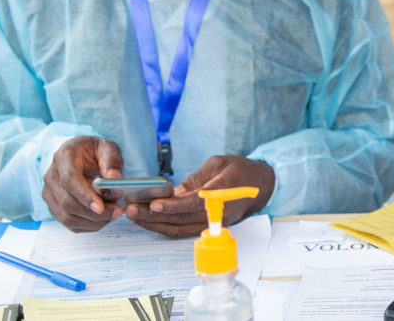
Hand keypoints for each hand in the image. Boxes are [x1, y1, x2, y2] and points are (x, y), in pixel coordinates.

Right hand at [42, 136, 123, 232]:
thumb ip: (112, 161)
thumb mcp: (107, 147)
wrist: (79, 153)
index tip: (101, 207)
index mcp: (63, 157)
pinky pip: (68, 222)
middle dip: (93, 213)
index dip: (84, 196)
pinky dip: (87, 225)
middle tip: (117, 212)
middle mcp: (51, 176)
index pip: (69, 181)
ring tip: (113, 215)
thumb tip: (114, 179)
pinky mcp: (53, 206)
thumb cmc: (93, 150)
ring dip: (92, 222)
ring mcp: (50, 193)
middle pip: (67, 203)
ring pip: (66, 216)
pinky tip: (103, 219)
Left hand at [125, 155, 273, 237]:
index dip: (172, 205)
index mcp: (223, 192)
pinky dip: (165, 227)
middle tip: (131, 210)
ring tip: (134, 216)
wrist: (262, 185)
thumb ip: (198, 177)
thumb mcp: (220, 162)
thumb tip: (177, 191)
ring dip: (156, 224)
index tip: (152, 204)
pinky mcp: (211, 226)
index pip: (193, 203)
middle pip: (182, 219)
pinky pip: (185, 230)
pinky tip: (149, 221)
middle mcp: (219, 212)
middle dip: (154, 216)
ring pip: (181, 228)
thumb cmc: (241, 170)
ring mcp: (215, 222)